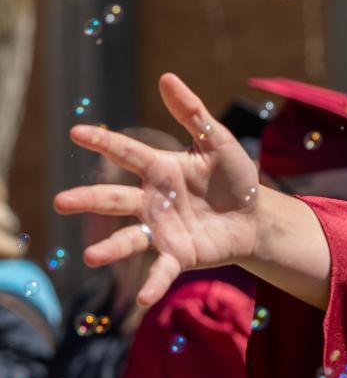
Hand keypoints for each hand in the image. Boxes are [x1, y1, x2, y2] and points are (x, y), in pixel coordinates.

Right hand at [54, 74, 260, 306]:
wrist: (256, 216)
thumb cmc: (235, 178)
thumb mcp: (218, 142)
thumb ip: (193, 113)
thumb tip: (167, 77)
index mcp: (161, 170)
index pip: (127, 153)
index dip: (104, 143)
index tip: (76, 132)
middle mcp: (154, 201)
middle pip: (116, 199)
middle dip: (89, 200)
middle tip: (60, 202)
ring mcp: (163, 230)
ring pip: (129, 238)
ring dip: (110, 248)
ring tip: (91, 256)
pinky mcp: (179, 255)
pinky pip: (161, 270)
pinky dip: (152, 285)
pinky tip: (141, 300)